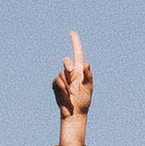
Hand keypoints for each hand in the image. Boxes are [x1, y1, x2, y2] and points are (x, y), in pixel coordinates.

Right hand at [51, 31, 92, 145]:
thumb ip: (88, 76)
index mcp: (80, 71)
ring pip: (62, 74)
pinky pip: (58, 81)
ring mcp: (62, 78)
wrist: (74, 113)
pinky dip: (62, 89)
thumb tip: (86, 64)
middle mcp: (70, 72)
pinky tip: (66, 96)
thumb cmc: (84, 101)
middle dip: (68, 67)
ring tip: (72, 94)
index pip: (77, 53)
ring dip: (67, 84)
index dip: (75, 42)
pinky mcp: (56, 84)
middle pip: (67, 63)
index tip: (72, 32)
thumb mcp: (89, 88)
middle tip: (71, 74)